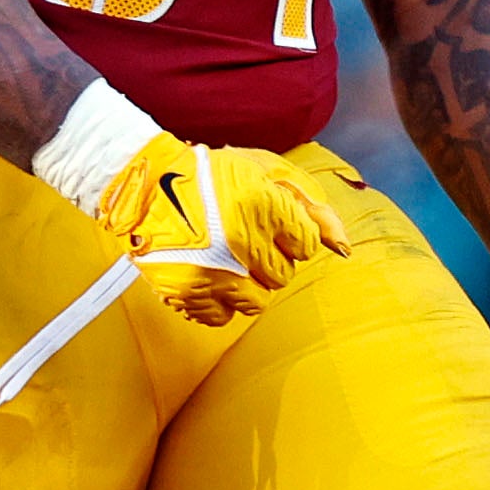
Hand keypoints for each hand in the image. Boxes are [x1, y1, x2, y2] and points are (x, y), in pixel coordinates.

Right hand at [90, 133, 351, 322]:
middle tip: (246, 238)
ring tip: (231, 260)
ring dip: (250, 282)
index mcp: (263, 205)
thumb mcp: (268, 173)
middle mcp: (240, 241)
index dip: (291, 234)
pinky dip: (222, 301)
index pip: (306, 244)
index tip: (271, 223)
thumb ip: (312, 208)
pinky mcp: (187, 291)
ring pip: (259, 300)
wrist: (146, 184)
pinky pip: (223, 316)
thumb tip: (344, 247)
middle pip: (283, 273)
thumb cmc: (212, 175)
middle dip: (271, 257)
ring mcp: (213, 270)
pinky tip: (212, 276)